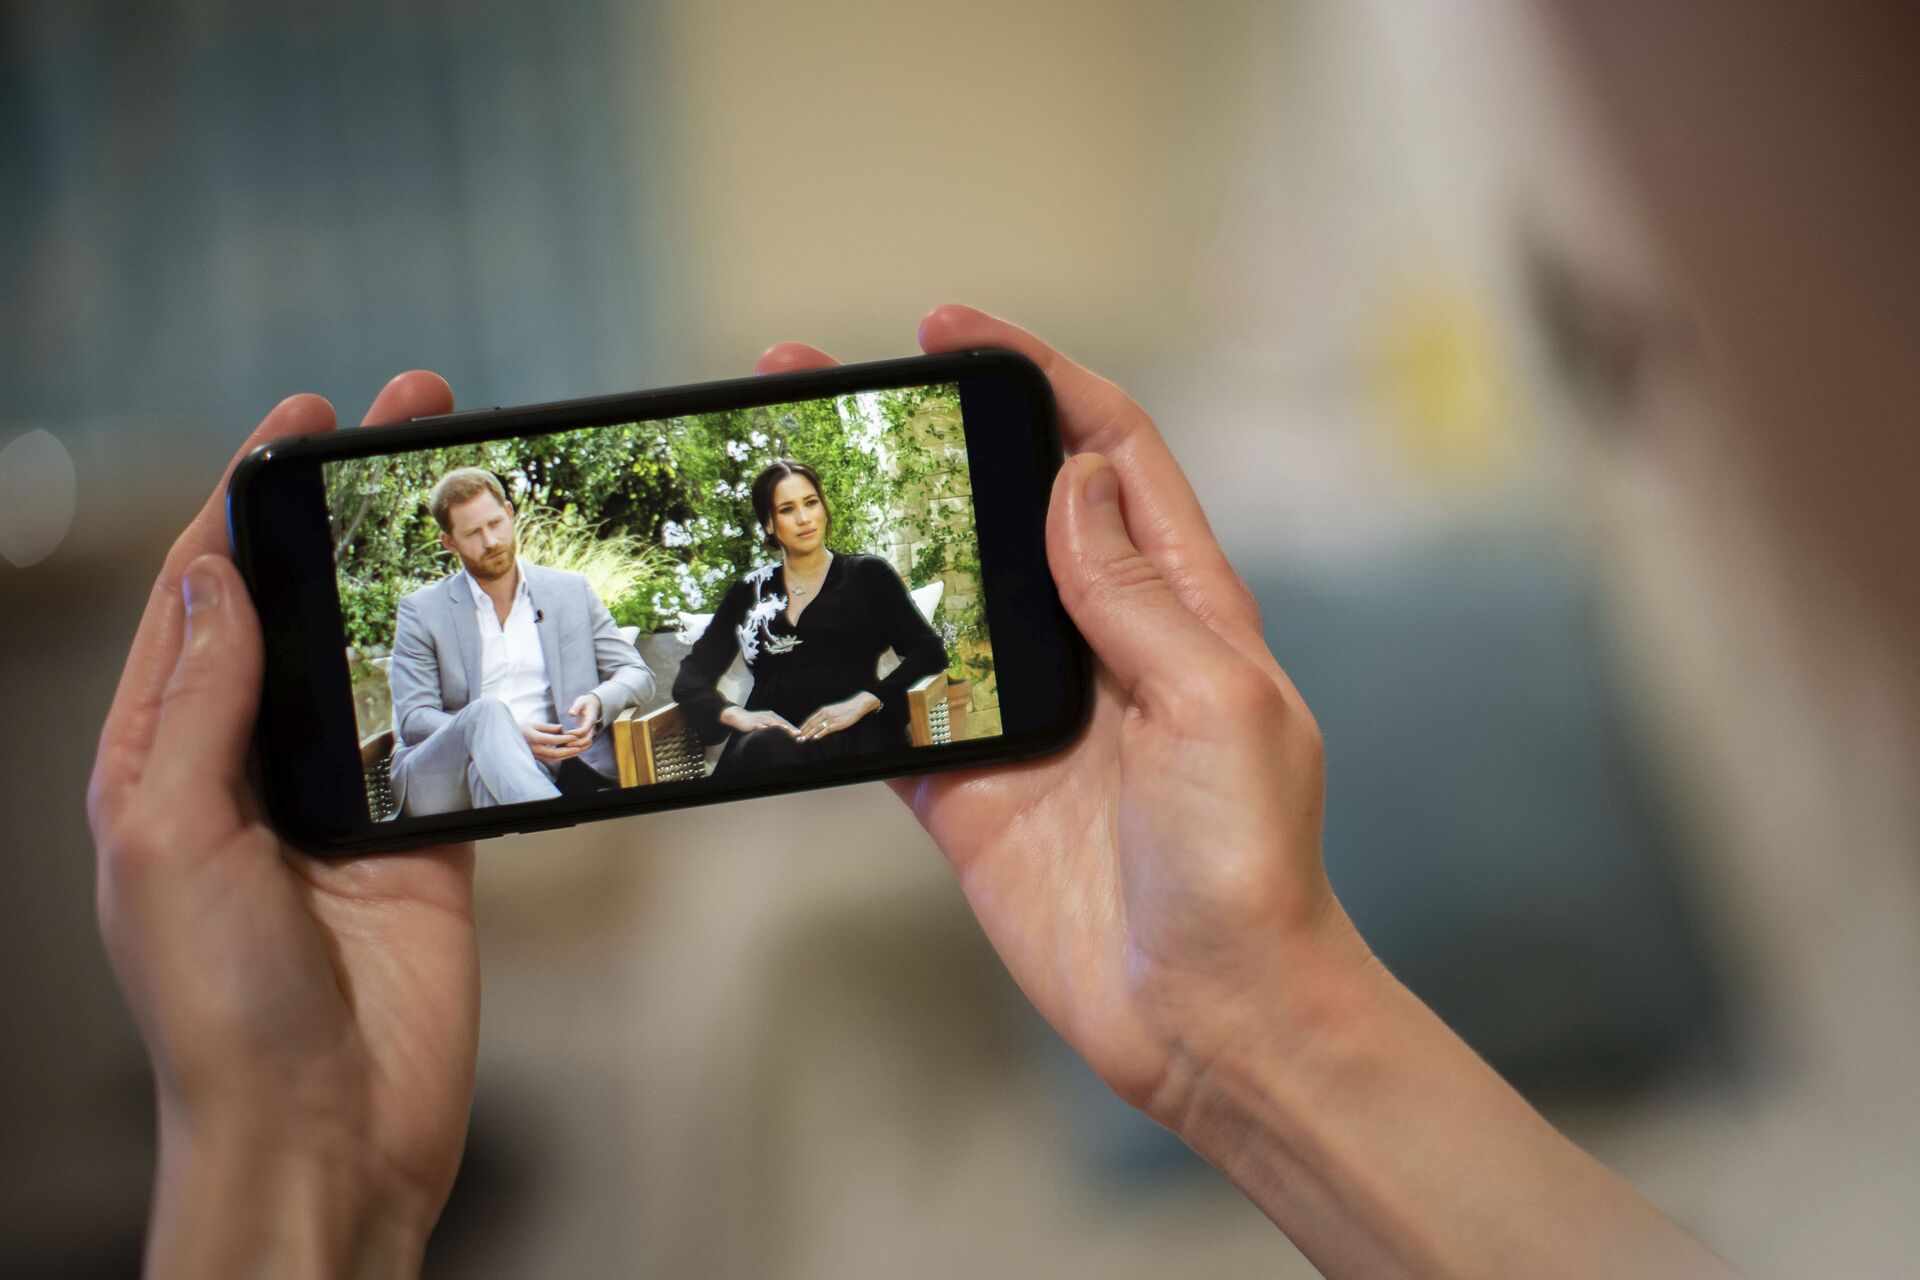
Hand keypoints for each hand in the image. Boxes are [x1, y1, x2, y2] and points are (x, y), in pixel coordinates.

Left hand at [88, 373, 478, 1278]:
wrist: (328, 1128)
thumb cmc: (219, 1005)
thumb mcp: (167, 835)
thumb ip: (196, 699)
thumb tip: (213, 570)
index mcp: (162, 753)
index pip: (205, 589)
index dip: (250, 496)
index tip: (306, 417)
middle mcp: (251, 762)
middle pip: (306, 601)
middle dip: (354, 508)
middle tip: (418, 415)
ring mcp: (346, 795)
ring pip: (388, 652)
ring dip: (427, 569)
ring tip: (478, 490)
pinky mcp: (429, 830)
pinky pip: (458, 727)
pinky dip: (485, 666)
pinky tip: (514, 610)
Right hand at [521, 719, 584, 762]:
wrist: (508, 738)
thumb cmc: (522, 728)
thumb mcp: (534, 724)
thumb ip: (548, 727)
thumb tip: (562, 727)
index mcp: (534, 738)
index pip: (552, 740)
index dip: (564, 739)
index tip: (574, 736)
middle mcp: (535, 749)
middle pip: (554, 753)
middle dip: (567, 751)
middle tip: (578, 748)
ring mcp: (535, 755)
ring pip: (553, 759)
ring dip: (566, 756)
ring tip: (577, 751)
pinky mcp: (537, 759)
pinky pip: (550, 760)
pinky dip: (560, 758)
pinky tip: (568, 754)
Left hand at [565, 693, 601, 748]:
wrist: (594, 704)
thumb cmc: (586, 702)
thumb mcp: (581, 701)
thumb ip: (576, 707)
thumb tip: (571, 713)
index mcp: (590, 720)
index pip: (584, 730)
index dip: (575, 733)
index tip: (565, 733)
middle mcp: (592, 728)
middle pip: (587, 740)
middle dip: (576, 743)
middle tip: (564, 743)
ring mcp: (590, 732)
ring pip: (587, 745)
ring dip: (577, 748)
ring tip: (566, 747)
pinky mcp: (587, 735)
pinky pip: (585, 745)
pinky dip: (579, 748)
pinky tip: (569, 747)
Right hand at [720, 706, 802, 737]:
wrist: (738, 717)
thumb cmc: (753, 721)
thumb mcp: (764, 722)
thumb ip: (773, 726)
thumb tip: (782, 732)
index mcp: (772, 716)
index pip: (784, 722)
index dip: (792, 727)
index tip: (800, 733)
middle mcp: (768, 716)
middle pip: (781, 722)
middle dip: (790, 728)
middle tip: (798, 733)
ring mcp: (761, 719)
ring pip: (773, 723)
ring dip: (781, 727)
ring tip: (788, 731)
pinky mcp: (754, 722)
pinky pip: (761, 725)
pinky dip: (766, 728)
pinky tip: (770, 731)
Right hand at [755, 307, 1728, 1278]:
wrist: (1211, 1017)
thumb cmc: (1251, 862)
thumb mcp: (1219, 704)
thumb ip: (1138, 594)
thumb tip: (1072, 481)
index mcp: (1181, 604)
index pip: (1106, 453)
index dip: (1037, 378)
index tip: (953, 329)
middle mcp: (1100, 643)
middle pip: (1001, 508)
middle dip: (923, 439)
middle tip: (826, 379)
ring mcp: (1027, 713)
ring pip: (932, 596)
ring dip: (863, 538)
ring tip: (778, 477)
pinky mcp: (971, 787)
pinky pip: (892, 707)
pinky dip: (838, 669)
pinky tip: (780, 621)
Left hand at [796, 692, 880, 740]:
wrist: (856, 705)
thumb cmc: (845, 709)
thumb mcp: (833, 711)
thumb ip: (825, 716)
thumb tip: (819, 724)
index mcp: (823, 710)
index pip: (810, 719)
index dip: (803, 726)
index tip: (798, 732)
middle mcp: (825, 714)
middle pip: (811, 724)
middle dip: (803, 732)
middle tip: (797, 738)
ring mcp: (831, 718)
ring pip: (817, 727)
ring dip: (809, 734)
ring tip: (802, 739)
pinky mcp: (837, 723)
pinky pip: (826, 729)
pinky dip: (820, 733)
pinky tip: (815, 737)